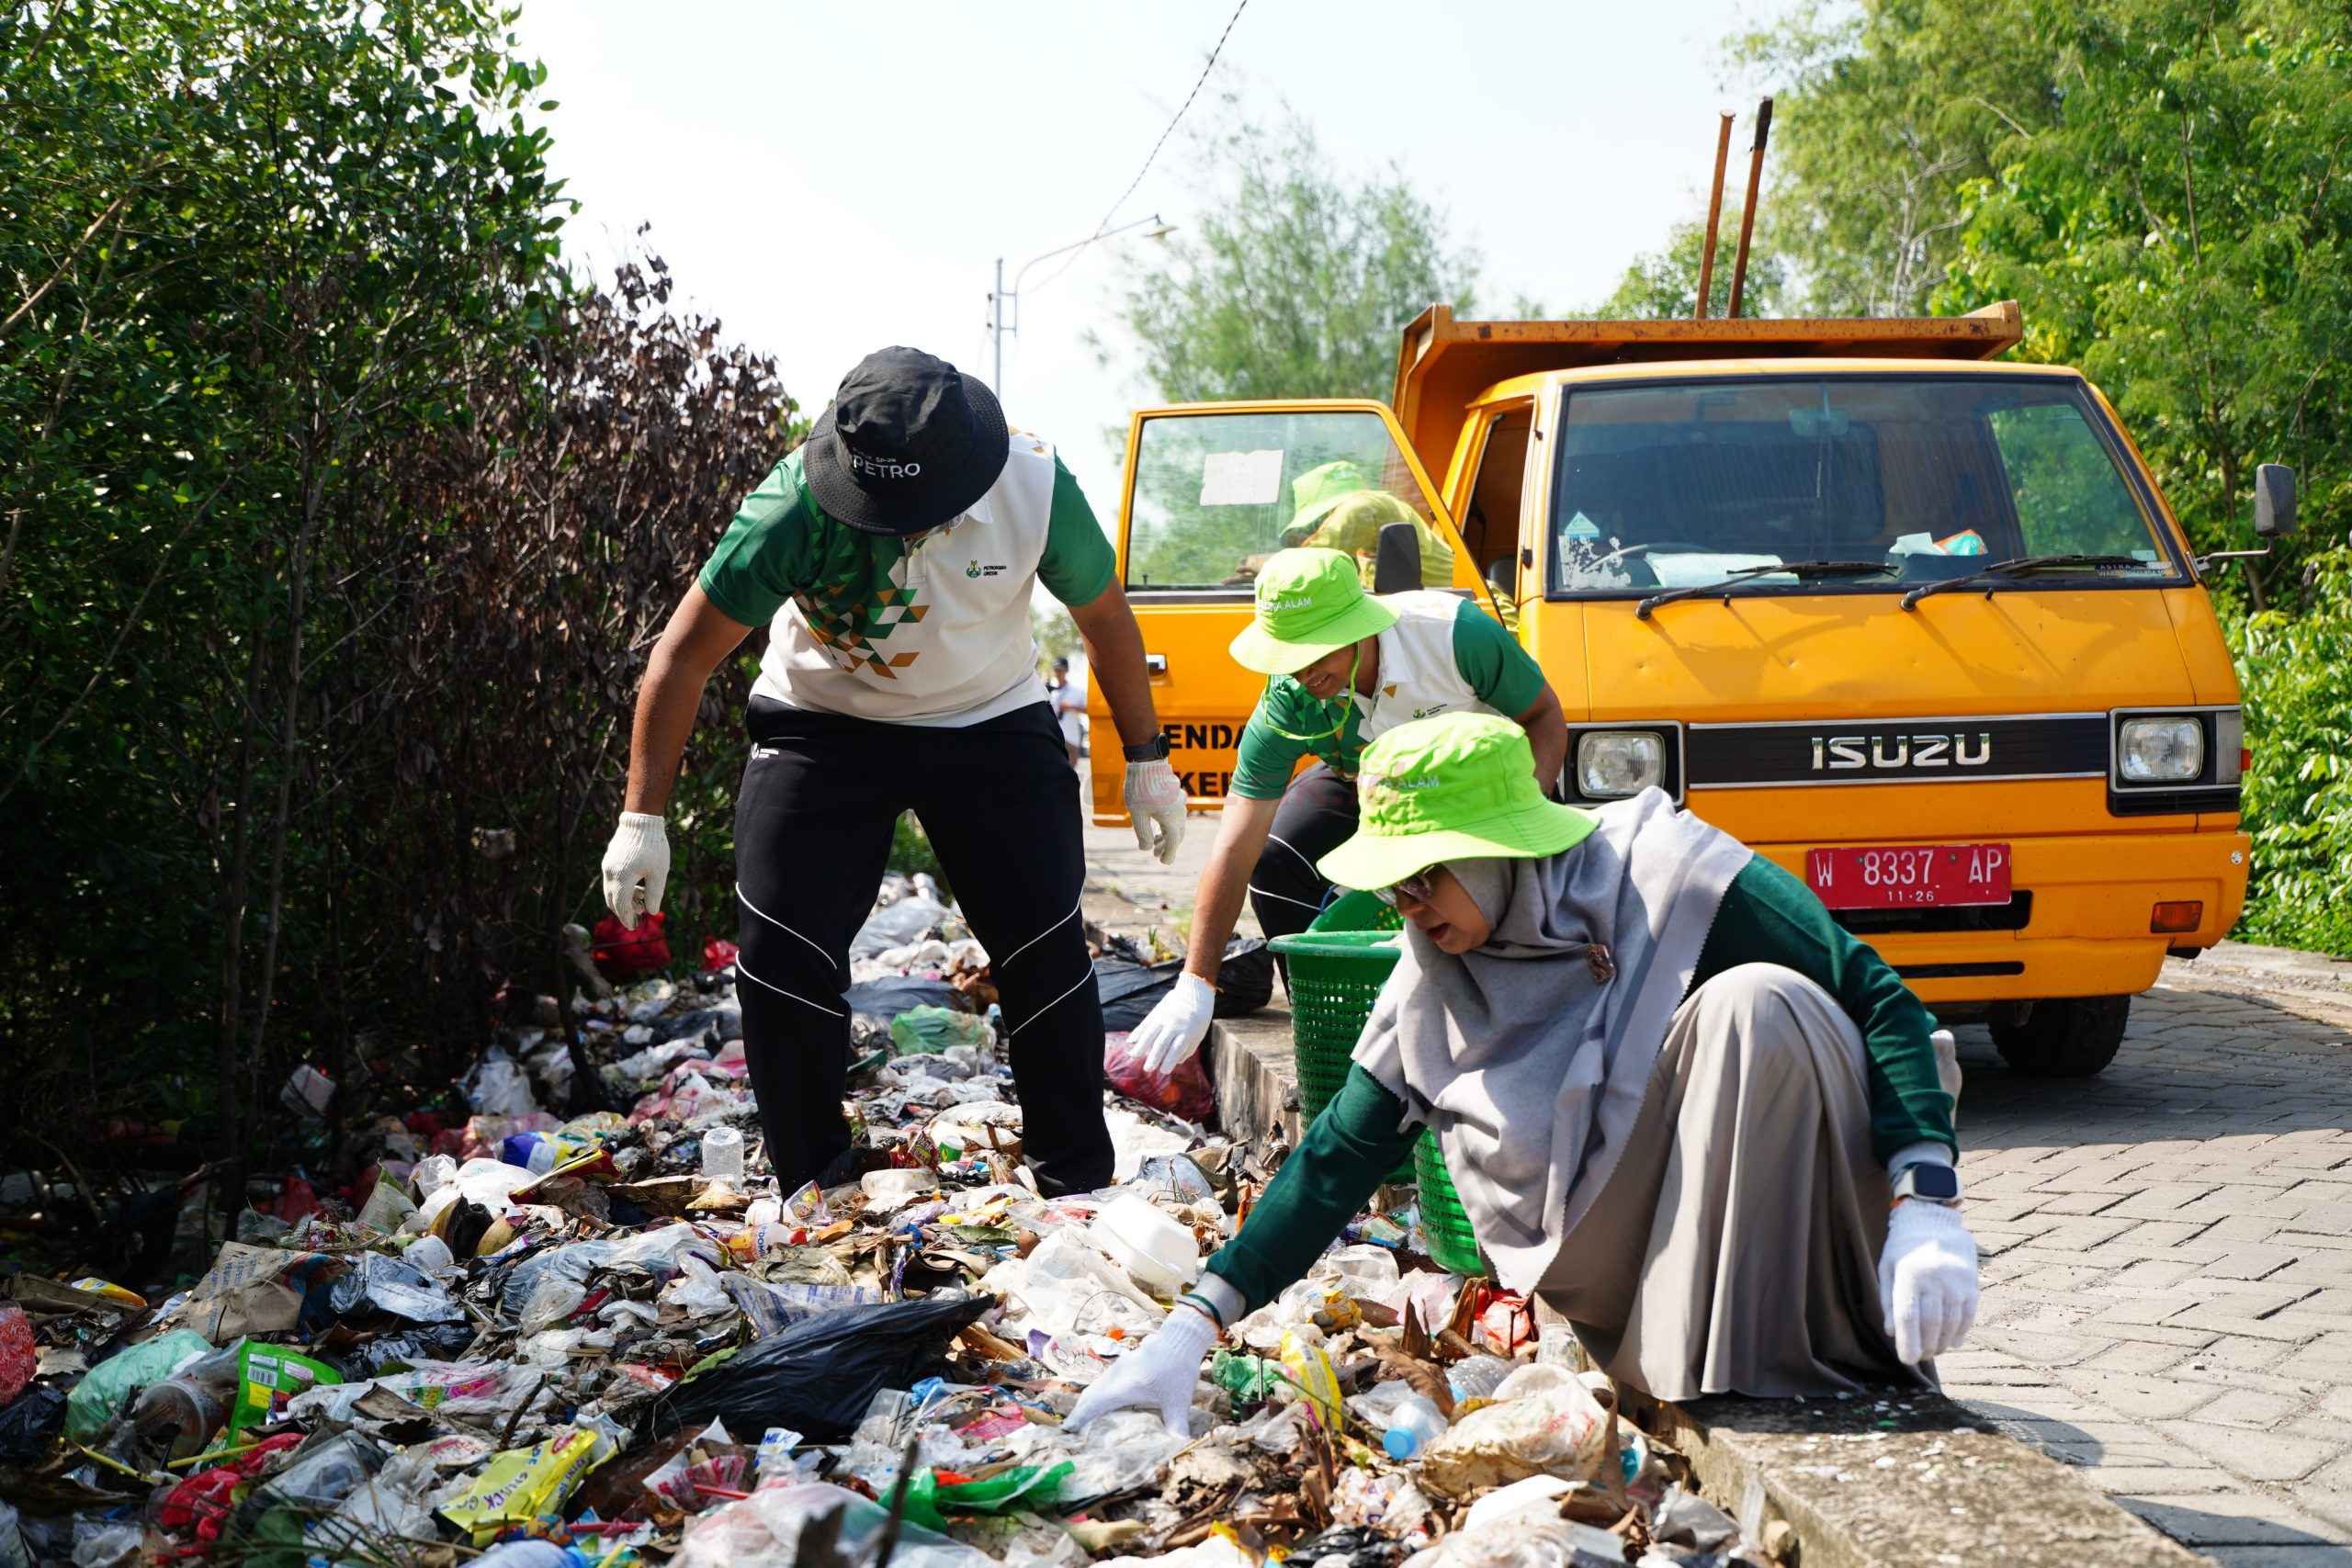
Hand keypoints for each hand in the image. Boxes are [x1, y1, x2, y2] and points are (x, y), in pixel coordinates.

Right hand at [601, 813, 668, 928]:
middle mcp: (610, 873)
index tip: (633, 927)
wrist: (641, 820)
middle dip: (623, 912)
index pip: (621, 905)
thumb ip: (654, 893)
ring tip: (641, 901)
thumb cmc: (653, 846)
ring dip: (623, 899)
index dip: (627, 918)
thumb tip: (651, 912)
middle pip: (612, 900)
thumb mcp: (659, 872)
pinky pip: (611, 880)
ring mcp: (607, 866)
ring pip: (611, 890)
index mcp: (622, 878)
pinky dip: (621, 888)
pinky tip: (637, 887)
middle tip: (636, 919)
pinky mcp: (609, 859)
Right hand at [1067, 1301, 1217, 1436]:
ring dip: (1088, 1402)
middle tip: (1072, 1430)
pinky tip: (1103, 1402)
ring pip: (1096, 1387)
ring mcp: (1119, 1367)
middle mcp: (1117, 1375)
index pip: (1094, 1404)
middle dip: (1079, 1413)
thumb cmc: (1179, 1370)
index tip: (1067, 1429)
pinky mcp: (1123, 1363)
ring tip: (1083, 1419)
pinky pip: (1103, 1381)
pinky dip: (1097, 1394)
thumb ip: (1176, 1425)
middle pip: (1090, 1395)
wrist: (1181, 1338)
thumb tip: (1178, 1446)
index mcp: (1125, 1386)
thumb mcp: (1179, 1401)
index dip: (1079, 1417)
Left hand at [1124, 758, 1187, 864]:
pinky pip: (1174, 813)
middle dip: (1167, 845)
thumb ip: (1143, 833)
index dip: (1169, 854)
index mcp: (1172, 819)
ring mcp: (1179, 802)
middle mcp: (1179, 811)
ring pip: (1175, 823)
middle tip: (1156, 855)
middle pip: (1176, 834)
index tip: (1164, 862)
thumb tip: (1146, 848)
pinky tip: (1157, 824)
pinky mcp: (1175, 795)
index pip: (1174, 842)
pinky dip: (1167, 822)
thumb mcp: (1137, 814)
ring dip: (1166, 834)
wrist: (1148, 762)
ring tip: (1154, 841)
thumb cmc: (1141, 788)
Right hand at [1129, 973, 1215, 1077]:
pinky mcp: (1157, 1010)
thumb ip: (1187, 1049)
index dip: (1169, 1060)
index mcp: (1188, 1031)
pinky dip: (1137, 1032)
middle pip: (1161, 1042)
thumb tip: (1174, 1062)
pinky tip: (1131, 1041)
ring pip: (1150, 1032)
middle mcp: (1175, 1024)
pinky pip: (1146, 1023)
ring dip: (1141, 1045)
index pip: (1176, 1048)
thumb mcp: (1198, 1034)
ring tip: (1134, 1055)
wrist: (1195, 991)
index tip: (1164, 1071)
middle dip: (1153, 1057)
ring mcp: (1165, 1016)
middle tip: (1148, 1069)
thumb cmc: (1199, 1018)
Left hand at [1879, 1199, 1978, 1363]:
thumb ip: (1888, 1301)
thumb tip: (1893, 1333)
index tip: (1906, 1360)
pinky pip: (1968, 1315)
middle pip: (1932, 1323)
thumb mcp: (1888, 1268)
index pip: (1909, 1316)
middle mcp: (1935, 1278)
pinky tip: (1952, 1342)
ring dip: (1943, 1343)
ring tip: (1934, 1351)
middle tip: (1920, 1357)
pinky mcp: (1972, 1283)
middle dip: (1926, 1346)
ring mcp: (1957, 1281)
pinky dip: (1960, 1332)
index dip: (1908, 1342)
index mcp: (1909, 1274)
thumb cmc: (1904, 1249)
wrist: (1934, 1221)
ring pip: (1952, 1323)